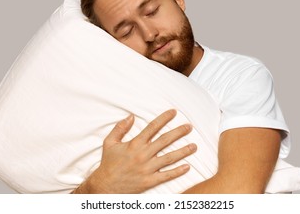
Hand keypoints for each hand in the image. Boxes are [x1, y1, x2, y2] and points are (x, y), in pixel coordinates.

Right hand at [72, 109, 196, 192]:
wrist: (104, 186)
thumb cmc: (108, 163)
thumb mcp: (109, 142)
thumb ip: (120, 128)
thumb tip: (131, 116)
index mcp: (135, 144)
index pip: (153, 127)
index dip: (164, 118)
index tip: (174, 112)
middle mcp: (143, 155)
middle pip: (165, 140)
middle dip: (179, 132)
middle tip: (189, 127)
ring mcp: (147, 169)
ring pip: (169, 158)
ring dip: (183, 151)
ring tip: (194, 146)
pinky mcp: (149, 181)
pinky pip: (166, 175)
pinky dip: (177, 171)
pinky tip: (188, 166)